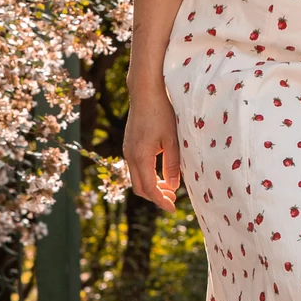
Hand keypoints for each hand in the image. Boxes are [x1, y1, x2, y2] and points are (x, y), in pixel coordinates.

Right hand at [123, 84, 181, 210]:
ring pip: (136, 178)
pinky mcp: (129, 144)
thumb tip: (173, 186)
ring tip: (169, 187)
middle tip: (173, 199)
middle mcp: (130, 156)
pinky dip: (147, 175)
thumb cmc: (162, 112)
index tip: (173, 208)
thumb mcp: (172, 140)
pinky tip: (160, 172)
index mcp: (141, 156)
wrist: (145, 91)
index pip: (149, 188)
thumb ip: (172, 164)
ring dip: (151, 186)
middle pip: (139, 187)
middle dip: (155, 196)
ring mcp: (128, 150)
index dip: (161, 201)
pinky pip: (136, 167)